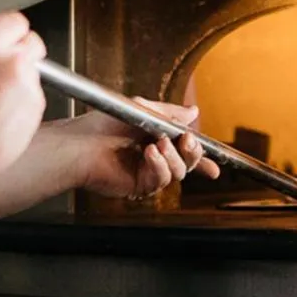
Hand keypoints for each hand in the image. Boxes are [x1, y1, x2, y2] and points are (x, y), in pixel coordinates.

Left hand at [56, 104, 221, 199]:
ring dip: (173, 157)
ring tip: (157, 144)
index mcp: (156, 139)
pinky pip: (161, 180)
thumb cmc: (103, 124)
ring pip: (178, 172)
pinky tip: (148, 154)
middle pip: (188, 162)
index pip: (185, 150)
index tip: (216, 163)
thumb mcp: (143, 110)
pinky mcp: (139, 186)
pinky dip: (159, 166)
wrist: (80, 142)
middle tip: (188, 140)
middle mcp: (153, 158)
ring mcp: (147, 173)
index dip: (201, 157)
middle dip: (193, 152)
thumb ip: (171, 113)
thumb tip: (194, 111)